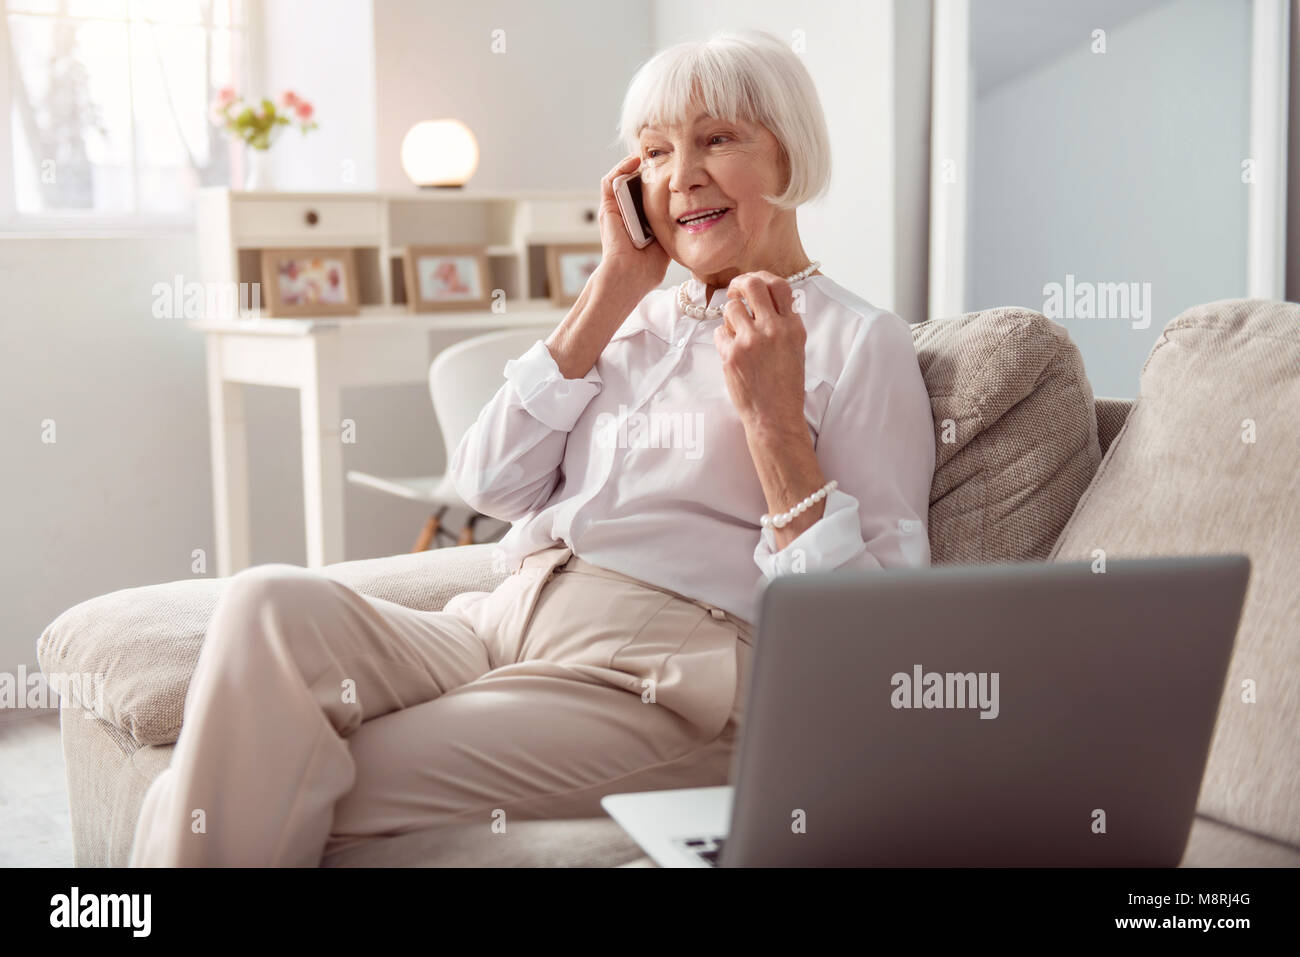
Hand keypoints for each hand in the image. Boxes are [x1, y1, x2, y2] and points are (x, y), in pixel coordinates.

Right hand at [595, 154, 670, 298]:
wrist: (630, 277)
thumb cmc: (647, 269)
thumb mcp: (667, 243)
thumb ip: (673, 228)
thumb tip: (693, 216)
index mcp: (641, 221)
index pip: (648, 194)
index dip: (658, 180)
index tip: (673, 167)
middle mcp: (627, 214)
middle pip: (636, 184)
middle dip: (648, 168)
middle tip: (663, 153)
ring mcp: (616, 210)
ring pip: (622, 179)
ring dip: (633, 164)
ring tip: (649, 152)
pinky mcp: (607, 208)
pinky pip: (611, 182)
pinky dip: (620, 168)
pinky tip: (635, 160)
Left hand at [713, 271, 809, 440]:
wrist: (774, 417)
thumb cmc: (785, 385)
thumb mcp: (795, 348)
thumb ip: (784, 322)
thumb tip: (766, 298)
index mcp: (793, 327)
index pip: (779, 285)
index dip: (762, 278)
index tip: (752, 283)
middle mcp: (774, 330)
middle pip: (753, 285)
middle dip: (740, 284)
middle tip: (735, 292)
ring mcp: (751, 341)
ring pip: (731, 307)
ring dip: (730, 316)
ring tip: (736, 333)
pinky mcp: (732, 354)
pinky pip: (720, 331)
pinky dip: (723, 338)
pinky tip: (733, 353)